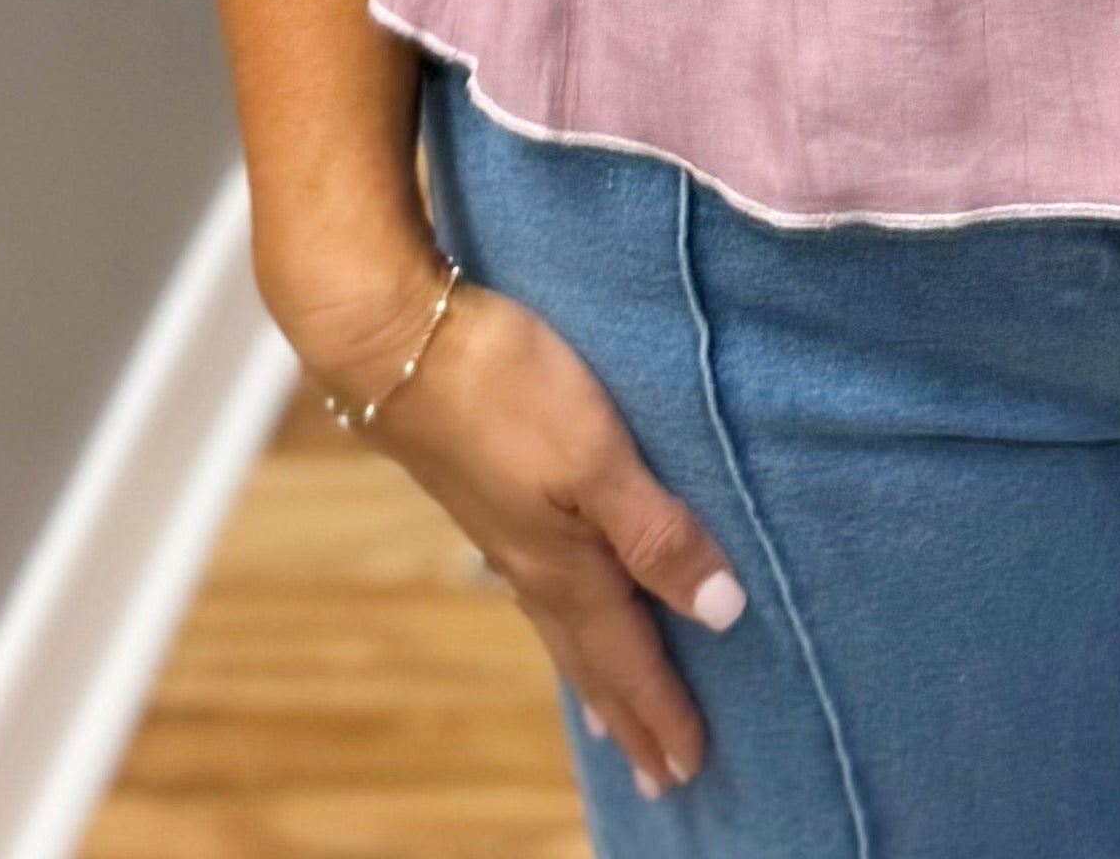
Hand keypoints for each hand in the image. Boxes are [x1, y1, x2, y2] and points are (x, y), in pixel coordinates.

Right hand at [304, 253, 745, 804]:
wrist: (397, 344)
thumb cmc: (503, 387)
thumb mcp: (595, 455)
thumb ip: (655, 532)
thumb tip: (722, 612)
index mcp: (565, 564)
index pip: (628, 655)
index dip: (664, 709)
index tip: (693, 767)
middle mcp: (533, 563)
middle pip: (592, 658)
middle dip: (629, 714)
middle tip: (659, 776)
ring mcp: (505, 532)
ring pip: (563, 626)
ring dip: (596, 675)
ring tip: (613, 714)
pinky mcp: (490, 494)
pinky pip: (540, 589)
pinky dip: (566, 621)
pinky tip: (560, 603)